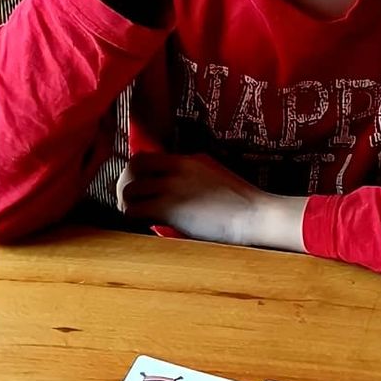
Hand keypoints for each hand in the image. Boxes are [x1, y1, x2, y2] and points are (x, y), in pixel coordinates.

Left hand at [116, 152, 305, 251]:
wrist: (255, 215)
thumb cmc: (241, 202)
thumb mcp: (214, 174)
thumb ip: (191, 174)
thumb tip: (173, 182)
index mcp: (188, 160)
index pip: (145, 156)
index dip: (135, 172)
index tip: (137, 184)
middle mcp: (176, 169)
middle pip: (132, 169)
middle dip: (125, 185)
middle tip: (128, 200)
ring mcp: (172, 188)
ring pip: (130, 191)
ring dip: (128, 204)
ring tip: (135, 214)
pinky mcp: (170, 209)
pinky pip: (135, 210)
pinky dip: (133, 218)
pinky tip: (143, 224)